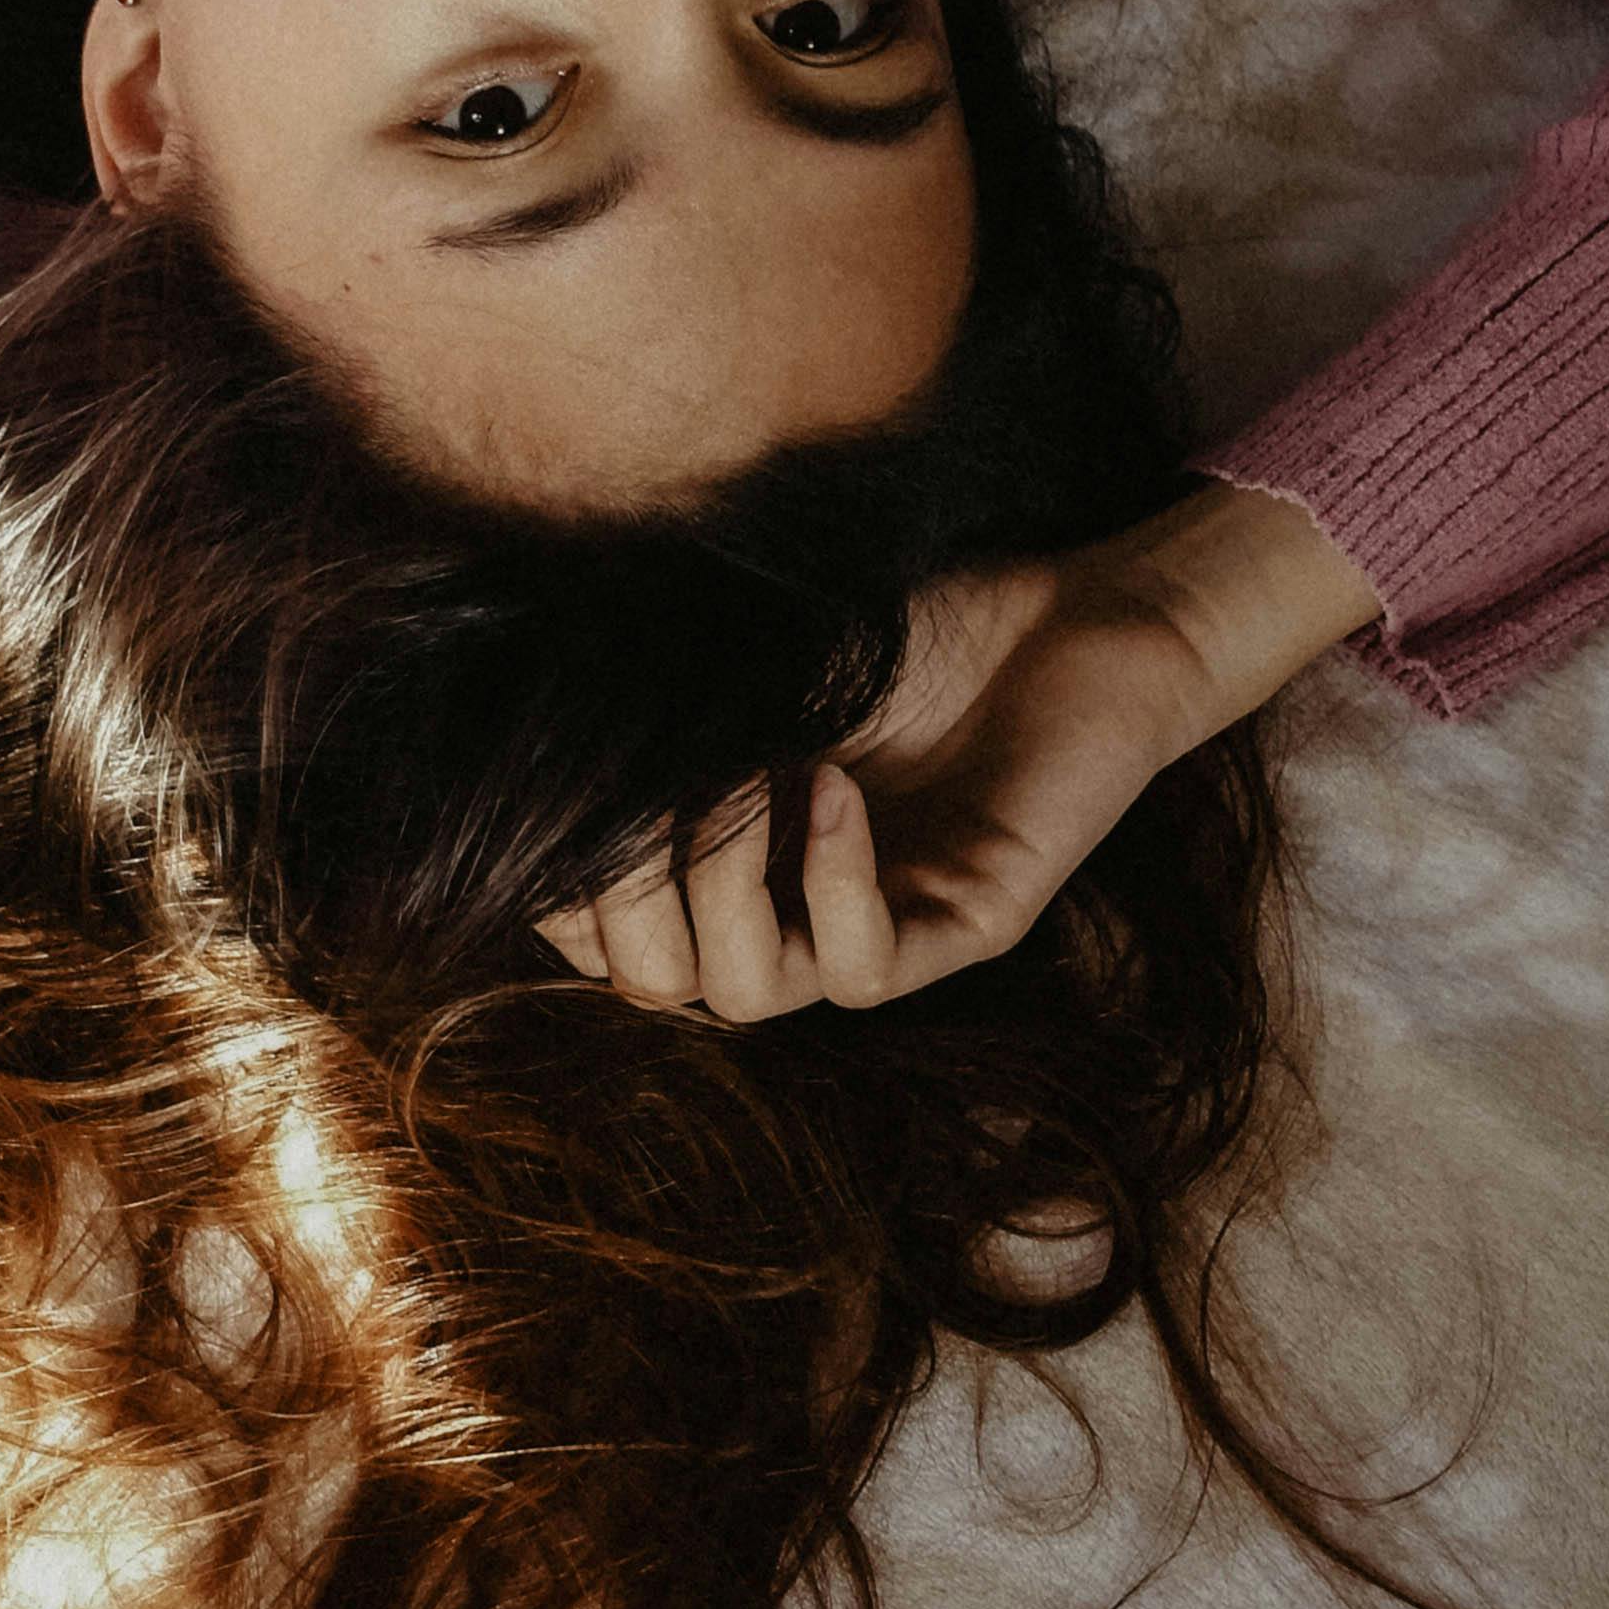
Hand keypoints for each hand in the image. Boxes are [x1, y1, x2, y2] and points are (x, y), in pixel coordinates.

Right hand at [537, 487, 1380, 1018]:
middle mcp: (800, 914)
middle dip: (625, 897)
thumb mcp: (767, 653)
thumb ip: (671, 697)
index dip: (567, 892)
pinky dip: (833, 879)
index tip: (561, 800)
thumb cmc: (927, 626)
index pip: (613, 942)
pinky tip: (835, 786)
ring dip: (721, 887)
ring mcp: (883, 929)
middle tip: (645, 793)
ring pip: (747, 996)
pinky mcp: (969, 925)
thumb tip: (524, 698)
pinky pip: (865, 969)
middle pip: (663, 986)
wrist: (1084, 612)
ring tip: (743, 779)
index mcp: (739, 864)